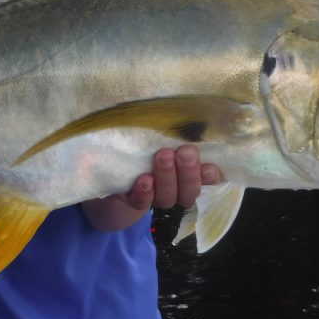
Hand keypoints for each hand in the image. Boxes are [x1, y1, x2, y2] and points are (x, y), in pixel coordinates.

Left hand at [82, 145, 222, 231]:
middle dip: (188, 172)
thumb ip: (174, 134)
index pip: (207, 180)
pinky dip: (145, 192)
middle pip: (188, 191)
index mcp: (187, 175)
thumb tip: (191, 116)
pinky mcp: (131, 202)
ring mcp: (154, 198)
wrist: (107, 173)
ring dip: (167, 177)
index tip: (209, 166)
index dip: (210, 176)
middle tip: (185, 152)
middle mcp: (174, 190)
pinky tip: (145, 181)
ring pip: (168, 197)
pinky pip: (141, 202)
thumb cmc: (142, 146)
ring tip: (163, 156)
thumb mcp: (159, 137)